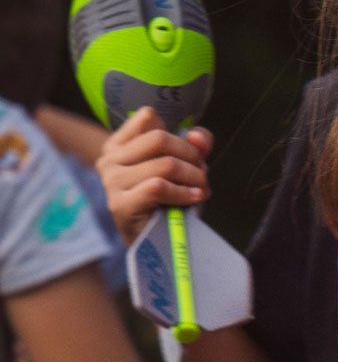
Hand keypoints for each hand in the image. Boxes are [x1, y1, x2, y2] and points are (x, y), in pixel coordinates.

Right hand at [97, 107, 211, 244]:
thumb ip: (195, 145)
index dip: (178, 135)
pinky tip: (195, 199)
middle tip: (203, 174)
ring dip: (193, 177)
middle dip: (191, 156)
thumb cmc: (169, 203)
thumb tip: (198, 137)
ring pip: (164, 164)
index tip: (192, 157)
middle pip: (159, 139)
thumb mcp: (185, 167)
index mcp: (118, 145)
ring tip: (202, 189)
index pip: (148, 117)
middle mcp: (109, 160)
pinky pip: (159, 187)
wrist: (157, 244)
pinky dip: (184, 192)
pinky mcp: (120, 204)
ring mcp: (111, 182)